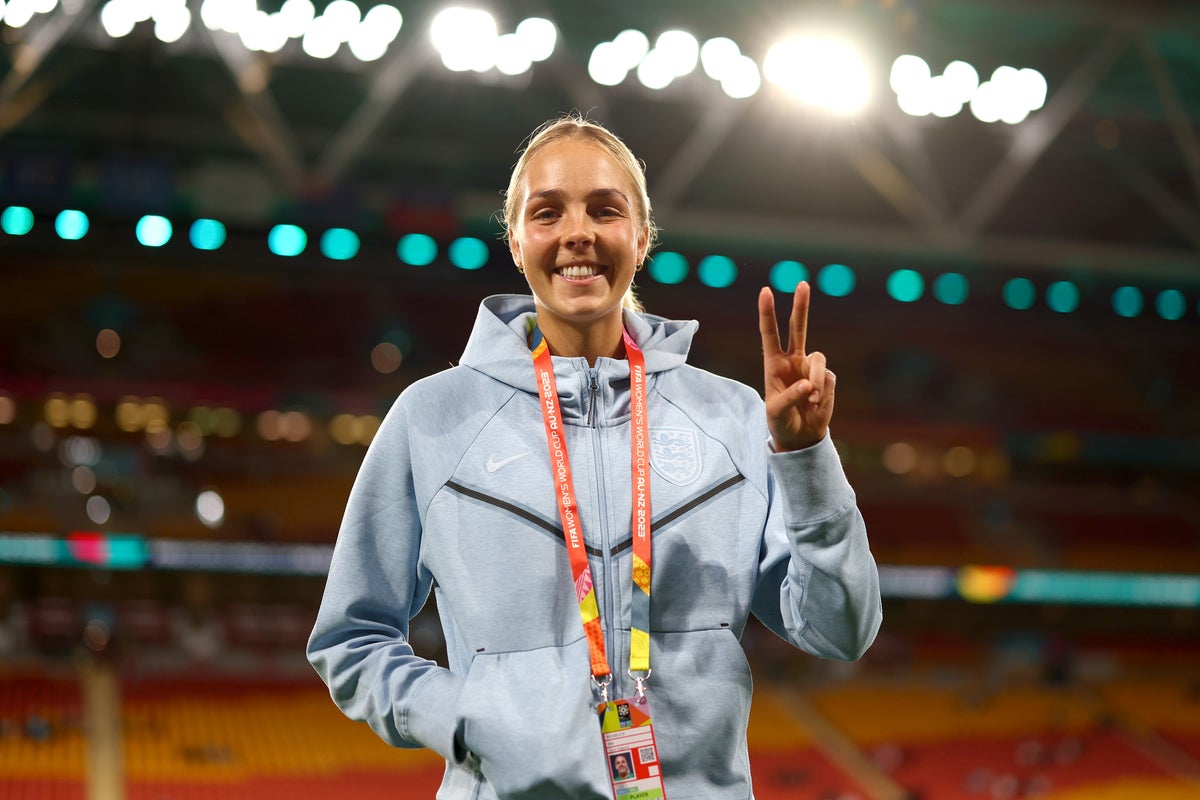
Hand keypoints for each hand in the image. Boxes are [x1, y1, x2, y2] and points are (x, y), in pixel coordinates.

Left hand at [758, 282, 835, 451]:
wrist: (800, 436)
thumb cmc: (780, 422)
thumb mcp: (776, 412)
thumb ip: (790, 397)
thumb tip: (810, 385)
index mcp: (773, 364)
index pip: (769, 334)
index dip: (767, 313)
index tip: (765, 291)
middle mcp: (792, 361)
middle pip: (797, 328)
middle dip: (801, 306)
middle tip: (802, 283)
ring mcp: (810, 369)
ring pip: (818, 359)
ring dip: (815, 378)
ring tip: (811, 400)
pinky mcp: (826, 379)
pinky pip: (828, 378)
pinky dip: (823, 392)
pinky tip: (816, 405)